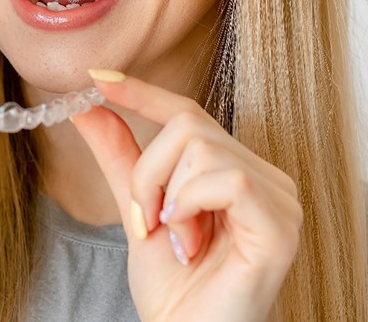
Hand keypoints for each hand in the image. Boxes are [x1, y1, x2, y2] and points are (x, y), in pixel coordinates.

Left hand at [71, 73, 302, 321]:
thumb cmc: (173, 288)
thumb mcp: (138, 209)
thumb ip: (120, 157)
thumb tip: (87, 108)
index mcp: (233, 169)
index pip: (187, 112)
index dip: (143, 92)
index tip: (99, 79)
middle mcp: (263, 176)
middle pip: (189, 123)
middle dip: (149, 171)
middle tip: (148, 220)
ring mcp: (278, 198)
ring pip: (203, 147)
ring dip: (168, 195)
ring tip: (176, 240)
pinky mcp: (281, 224)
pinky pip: (228, 179)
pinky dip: (191, 205)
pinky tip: (189, 241)